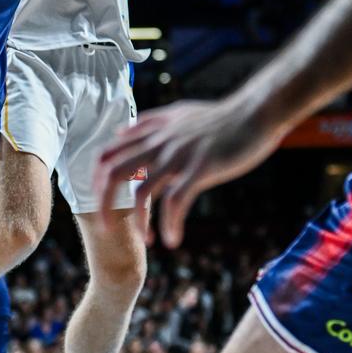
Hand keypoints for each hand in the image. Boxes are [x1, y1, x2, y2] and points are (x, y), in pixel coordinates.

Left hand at [95, 97, 286, 248]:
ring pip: (142, 193)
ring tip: (149, 240)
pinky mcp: (201, 169)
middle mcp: (158, 144)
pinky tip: (173, 239)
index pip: (107, 154)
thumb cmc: (220, 116)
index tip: (101, 200)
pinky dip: (171, 224)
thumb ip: (148, 123)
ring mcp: (178, 156)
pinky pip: (176, 202)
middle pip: (114, 174)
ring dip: (140, 222)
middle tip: (108, 229)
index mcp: (151, 133)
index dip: (95, 179)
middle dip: (104, 205)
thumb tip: (121, 131)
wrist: (255, 111)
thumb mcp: (178, 113)